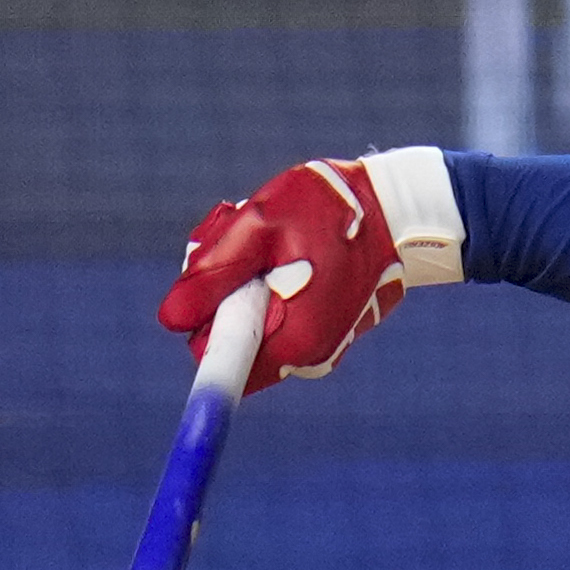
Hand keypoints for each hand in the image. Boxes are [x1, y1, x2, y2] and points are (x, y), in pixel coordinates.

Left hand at [157, 159, 408, 391]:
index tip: (216, 280)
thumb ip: (213, 273)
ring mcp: (318, 344)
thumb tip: (170, 319)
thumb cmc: (329, 211)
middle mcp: (306, 355)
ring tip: (269, 240)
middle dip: (224, 294)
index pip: (214, 357)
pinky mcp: (325, 329)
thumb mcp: (259, 226)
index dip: (202, 317)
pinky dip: (270, 285)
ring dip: (245, 283)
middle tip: (243, 242)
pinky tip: (287, 250)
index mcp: (291, 339)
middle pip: (231, 338)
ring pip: (253, 325)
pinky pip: (277, 317)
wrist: (398, 212)